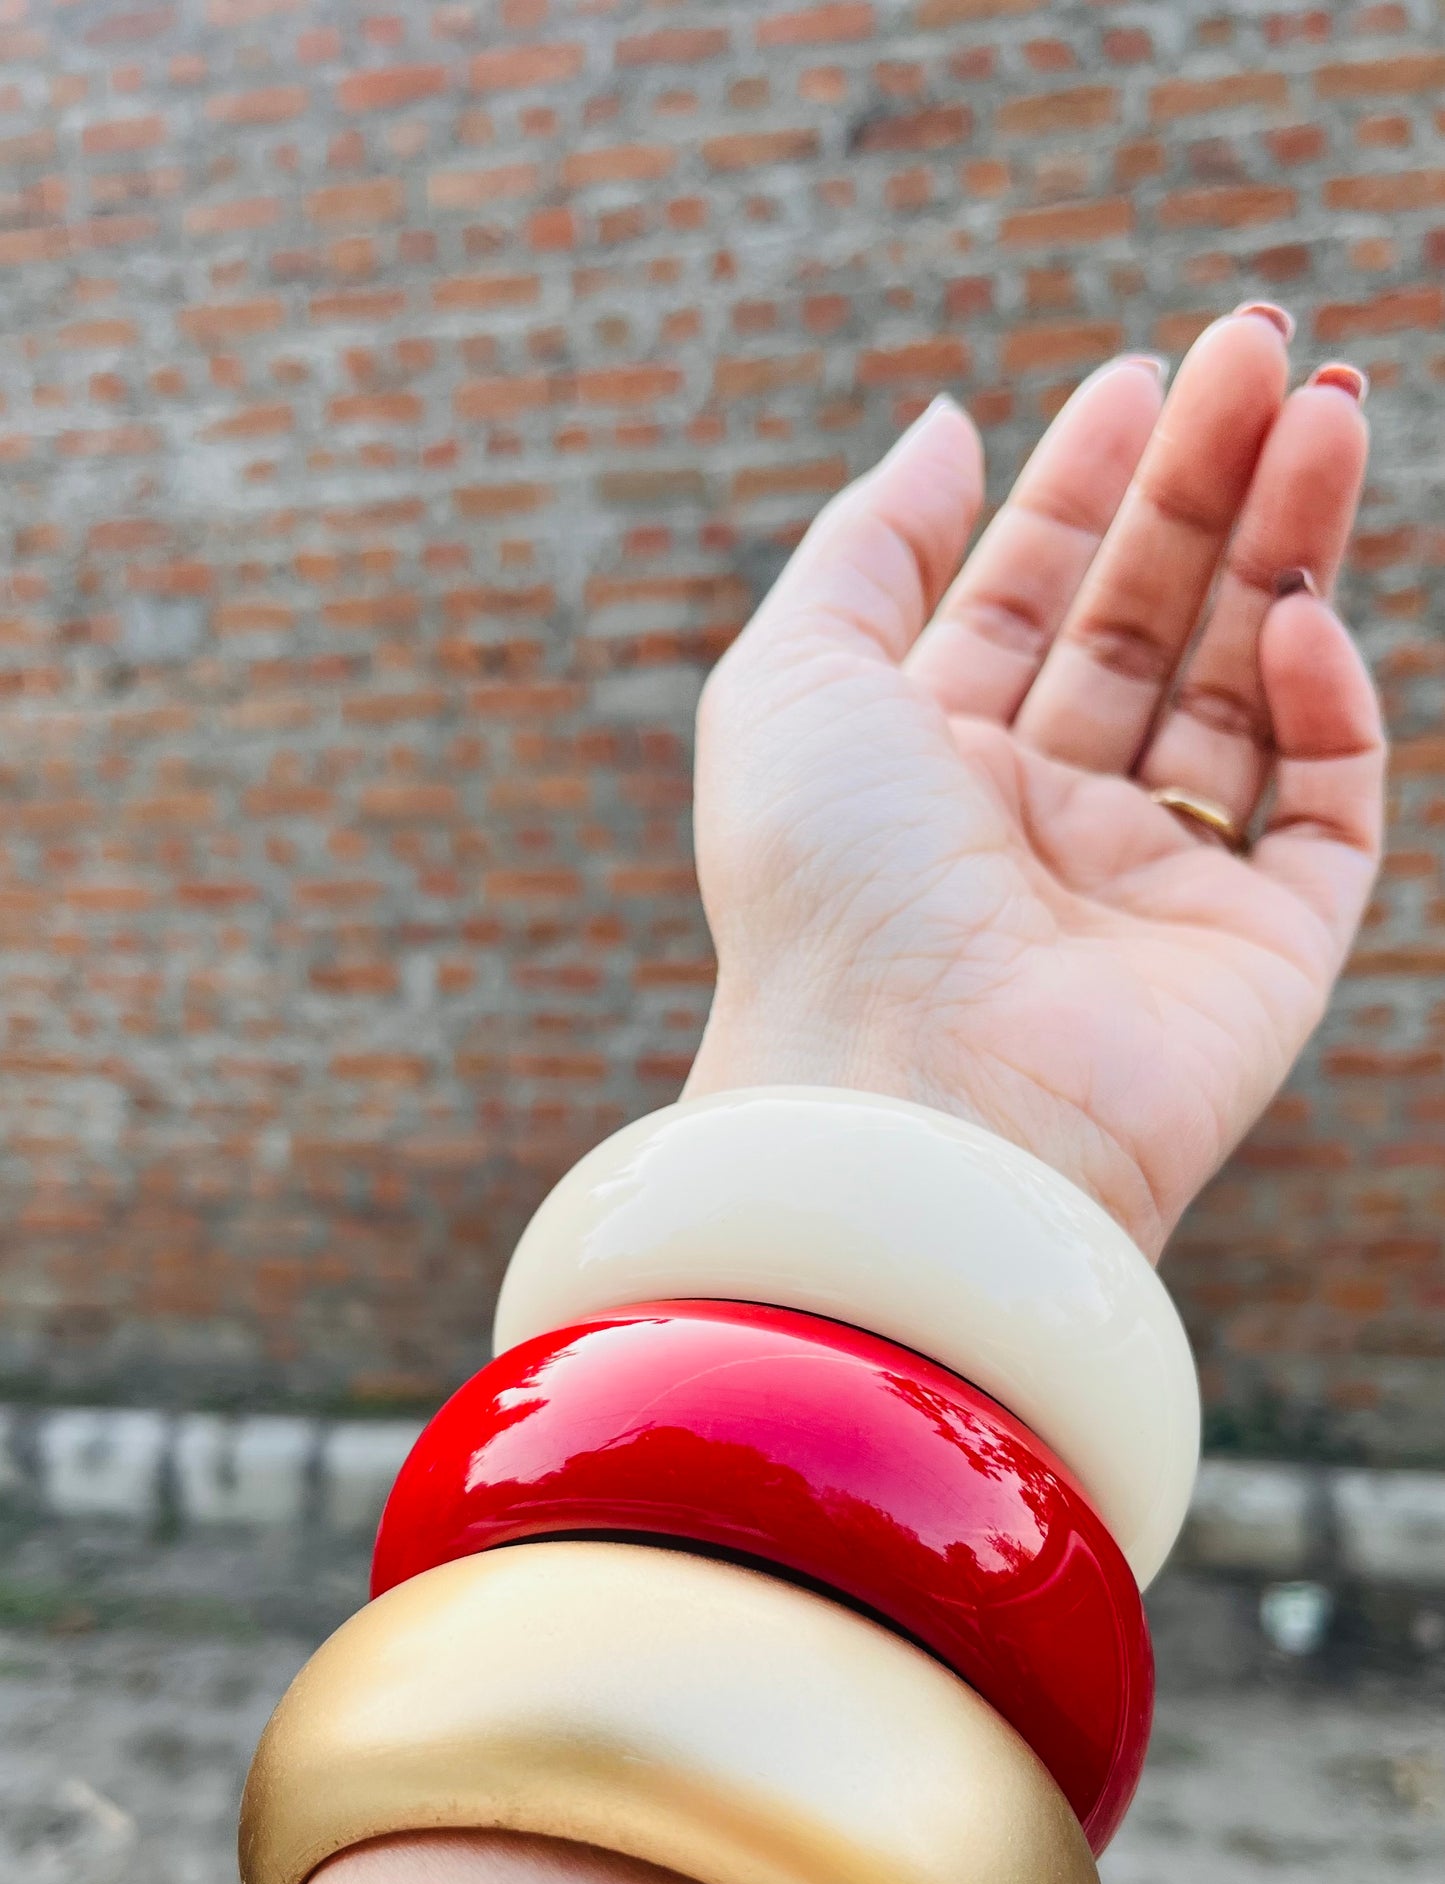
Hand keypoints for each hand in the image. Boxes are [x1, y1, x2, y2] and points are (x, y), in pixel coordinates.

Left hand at [685, 307, 1384, 1257]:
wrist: (910, 1106)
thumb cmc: (827, 898)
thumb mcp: (794, 681)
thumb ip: (870, 543)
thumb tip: (948, 426)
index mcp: (929, 773)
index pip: (1031, 602)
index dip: (1086, 484)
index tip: (1143, 372)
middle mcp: (1043, 831)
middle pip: (1150, 623)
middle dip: (1208, 482)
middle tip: (1267, 347)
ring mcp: (1155, 895)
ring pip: (1246, 694)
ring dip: (1289, 547)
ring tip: (1329, 406)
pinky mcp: (1260, 959)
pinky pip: (1322, 813)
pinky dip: (1326, 705)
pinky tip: (1296, 614)